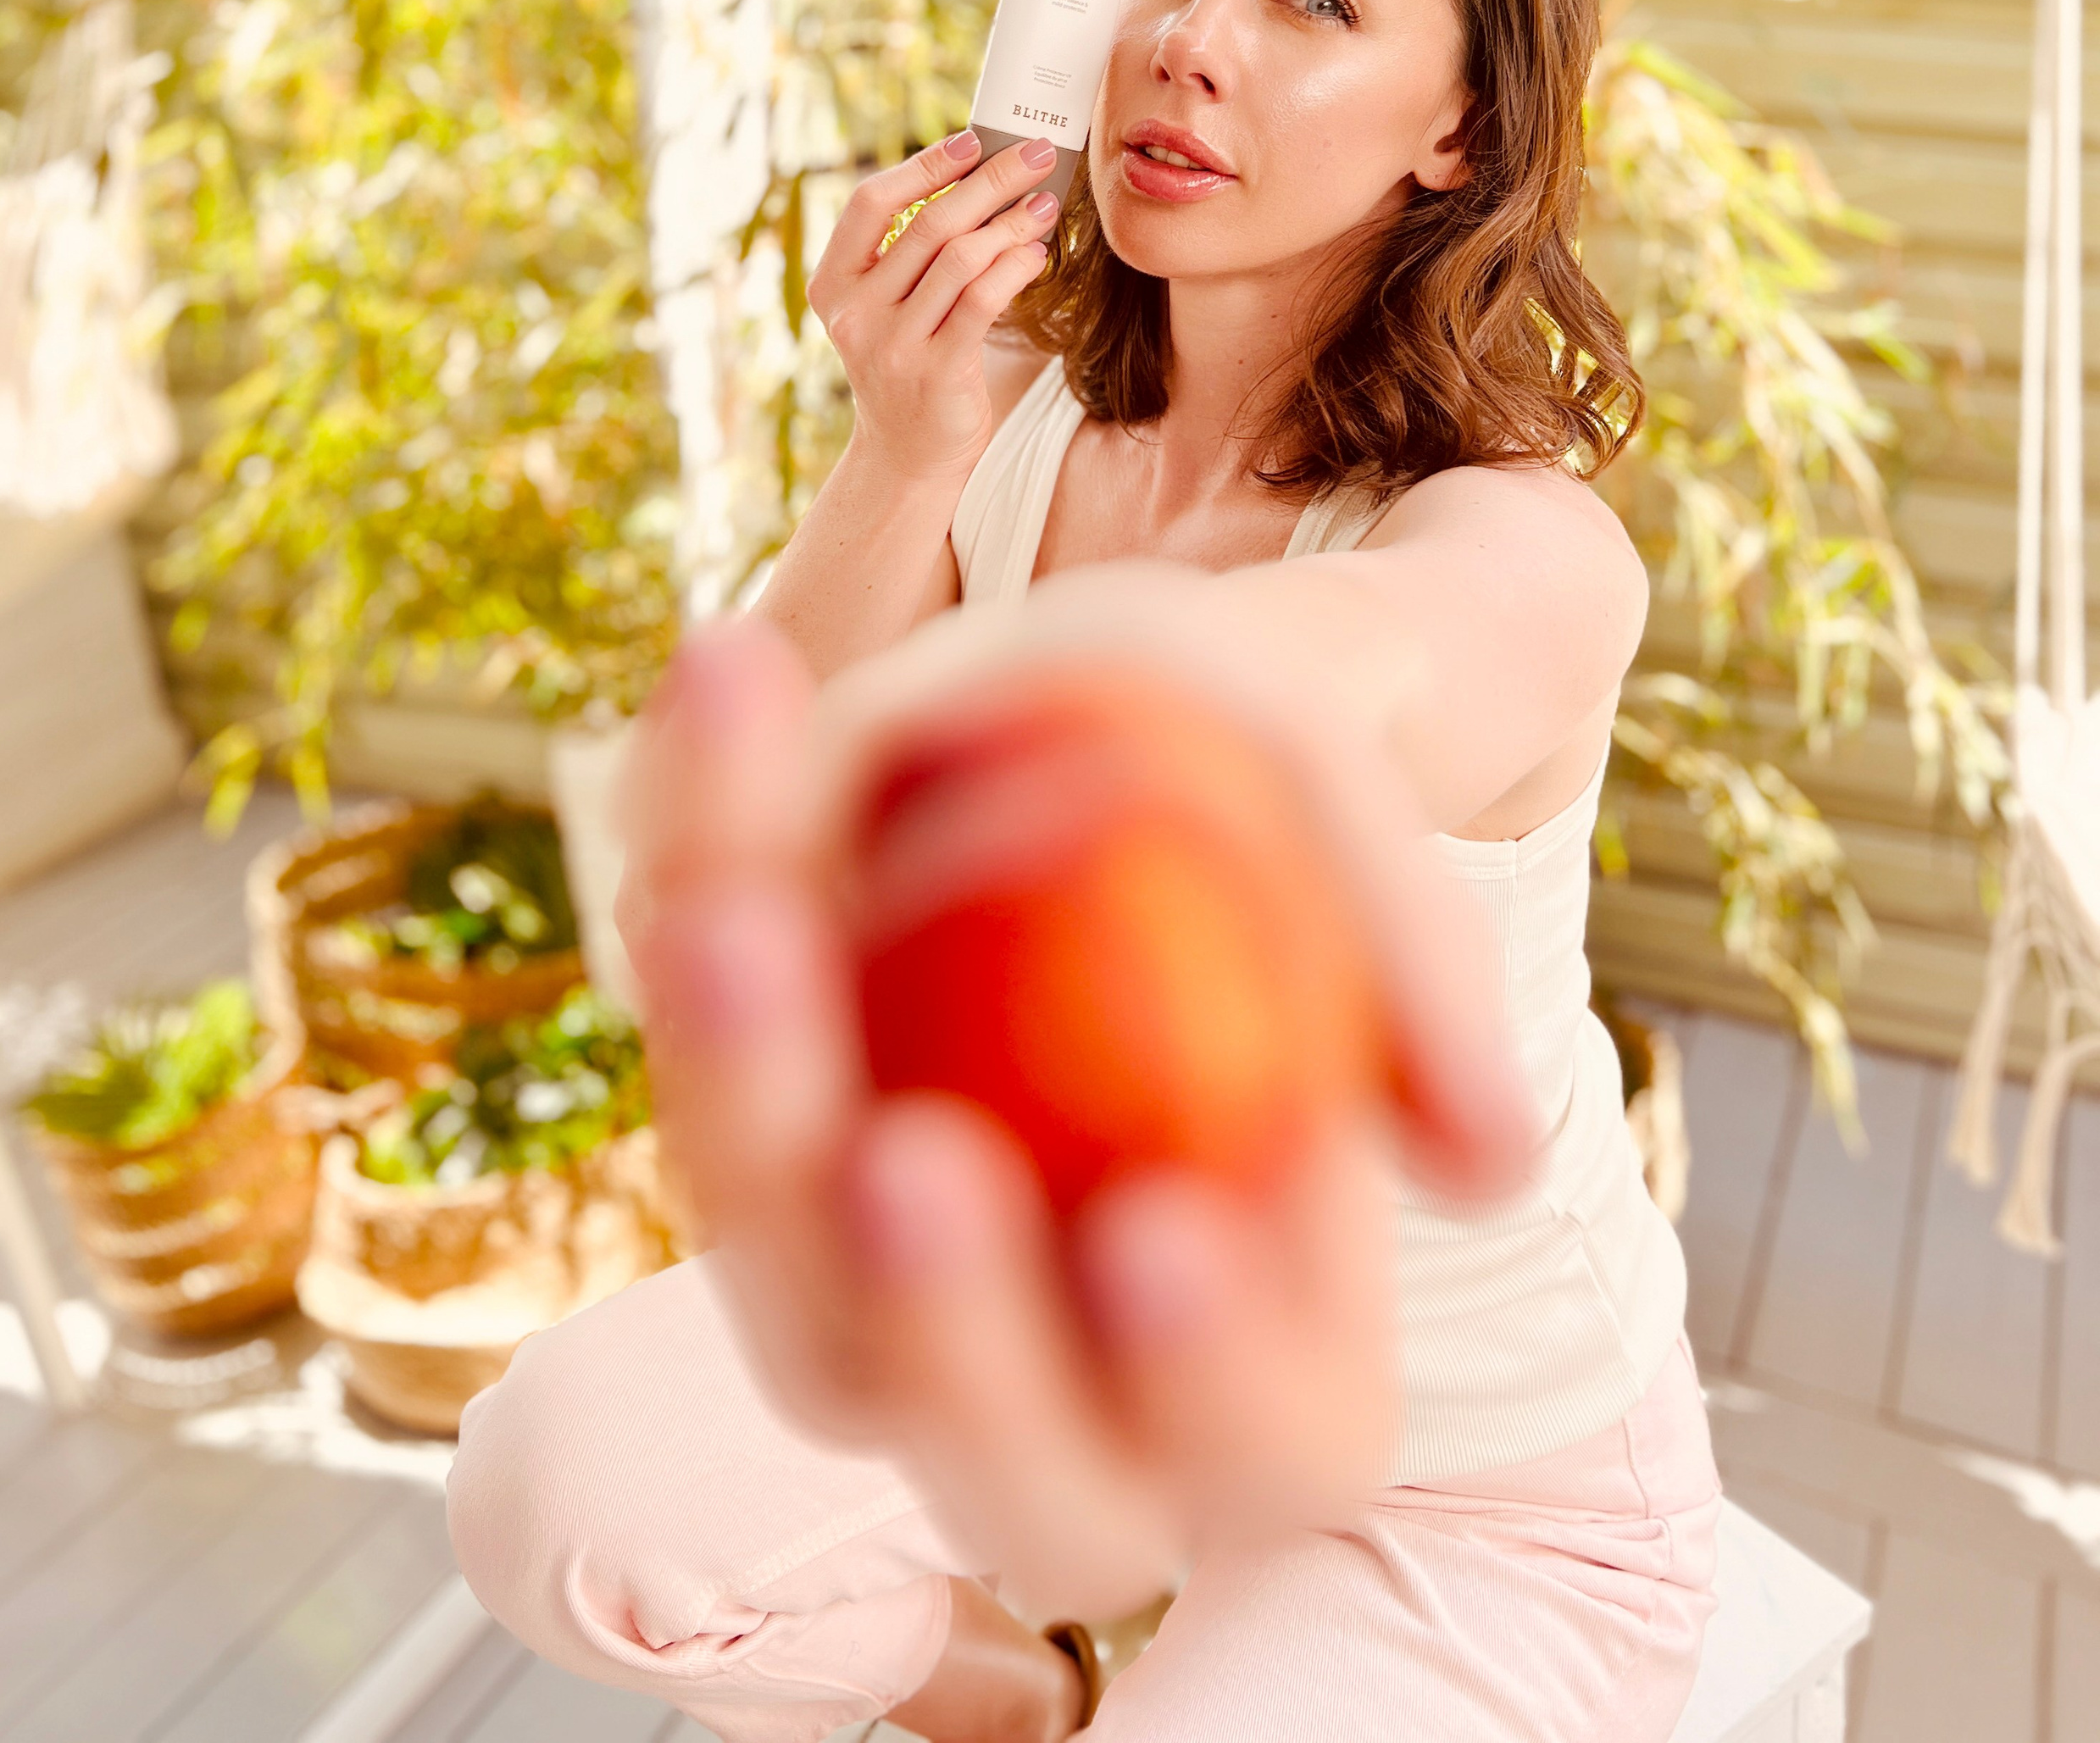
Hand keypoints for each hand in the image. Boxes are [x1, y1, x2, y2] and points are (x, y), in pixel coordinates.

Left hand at [617, 582, 1537, 1622]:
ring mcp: (892, 1296)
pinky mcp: (756, 1148)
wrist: (1105, 712)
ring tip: (735, 914)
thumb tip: (1483, 1157)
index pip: (1271, 1440)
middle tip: (913, 1159)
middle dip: (948, 1341)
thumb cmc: (1259, 780)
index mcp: (1272, 1345)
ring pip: (801, 1311)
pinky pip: (702, 1065)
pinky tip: (730, 705)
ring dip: (748, 1112)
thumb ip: (1413, 962)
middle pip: (1016, 1477)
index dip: (1211, 1381)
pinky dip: (697, 885)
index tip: (1160, 1224)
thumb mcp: (1335, 802)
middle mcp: (1077, 1376)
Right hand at [806, 130, 1061, 487]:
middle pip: (928, 224)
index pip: (870, 203)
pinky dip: (1014, 267)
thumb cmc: (909, 361)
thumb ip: (911, 253)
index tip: (973, 140)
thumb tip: (980, 175)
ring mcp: (892, 345)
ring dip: (1011, 223)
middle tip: (1035, 155)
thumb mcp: (887, 306)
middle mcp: (854, 313)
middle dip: (990, 181)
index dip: (923, 166)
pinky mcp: (935, 372)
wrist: (908, 453)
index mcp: (832, 284)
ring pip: (961, 258)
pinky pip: (983, 300)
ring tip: (1044, 205)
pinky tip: (1035, 252)